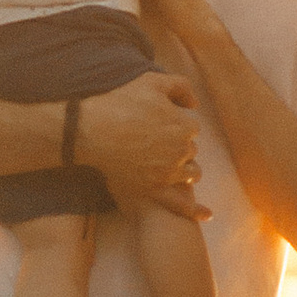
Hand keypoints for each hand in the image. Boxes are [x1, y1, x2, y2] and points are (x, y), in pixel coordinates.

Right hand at [75, 71, 205, 221]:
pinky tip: (207, 215)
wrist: (89, 128)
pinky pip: (180, 203)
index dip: (176, 124)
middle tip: (156, 141)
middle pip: (191, 151)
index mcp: (184, 126)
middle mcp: (180, 151)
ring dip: (185, 169)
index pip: (191, 128)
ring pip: (190, 173)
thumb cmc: (119, 102)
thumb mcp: (153, 81)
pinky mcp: (152, 188)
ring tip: (167, 164)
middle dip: (179, 146)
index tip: (159, 123)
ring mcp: (167, 172)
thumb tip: (194, 104)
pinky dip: (195, 210)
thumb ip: (181, 87)